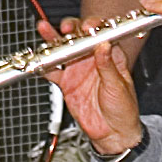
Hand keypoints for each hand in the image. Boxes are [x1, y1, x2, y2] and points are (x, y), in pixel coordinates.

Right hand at [39, 18, 142, 154]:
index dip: (93, 27)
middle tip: (65, 27)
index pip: (101, 34)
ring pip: (64, 50)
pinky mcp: (67, 83)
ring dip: (53, 40)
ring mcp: (79, 70)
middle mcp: (93, 59)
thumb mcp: (118, 86)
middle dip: (71, 28)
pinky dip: (44, 66)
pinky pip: (53, 71)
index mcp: (110, 56)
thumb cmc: (124, 109)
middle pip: (79, 37)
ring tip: (44, 29)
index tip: (87, 27)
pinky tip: (38, 60)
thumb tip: (104, 45)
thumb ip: (108, 66)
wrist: (113, 134)